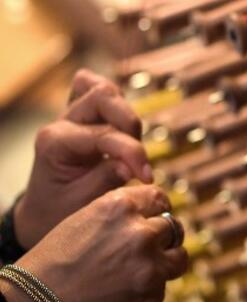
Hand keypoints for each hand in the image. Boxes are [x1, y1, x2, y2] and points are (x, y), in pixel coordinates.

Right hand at [0, 185, 187, 301]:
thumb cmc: (52, 264)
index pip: (158, 198)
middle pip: (173, 229)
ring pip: (177, 260)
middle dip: (163, 239)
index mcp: (120, 208)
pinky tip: (119, 298)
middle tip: (147, 250)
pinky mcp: (152, 300)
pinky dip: (146, 293)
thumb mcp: (83, 221)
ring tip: (138, 274)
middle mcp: (141, 235)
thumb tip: (154, 218)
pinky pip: (160, 291)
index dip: (158, 209)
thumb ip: (121, 217)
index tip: (157, 217)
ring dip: (165, 264)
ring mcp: (150, 270)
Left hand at [13, 70, 151, 248]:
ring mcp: (70, 115)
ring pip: (103, 89)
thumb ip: (106, 180)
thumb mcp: (81, 204)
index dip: (132, 153)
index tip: (149, 178)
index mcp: (55, 142)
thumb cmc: (59, 211)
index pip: (104, 134)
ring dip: (126, 114)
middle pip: (104, 96)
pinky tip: (124, 127)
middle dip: (131, 125)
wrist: (43, 212)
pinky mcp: (81, 115)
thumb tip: (132, 166)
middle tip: (140, 160)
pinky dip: (115, 101)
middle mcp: (61, 122)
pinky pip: (95, 89)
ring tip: (132, 146)